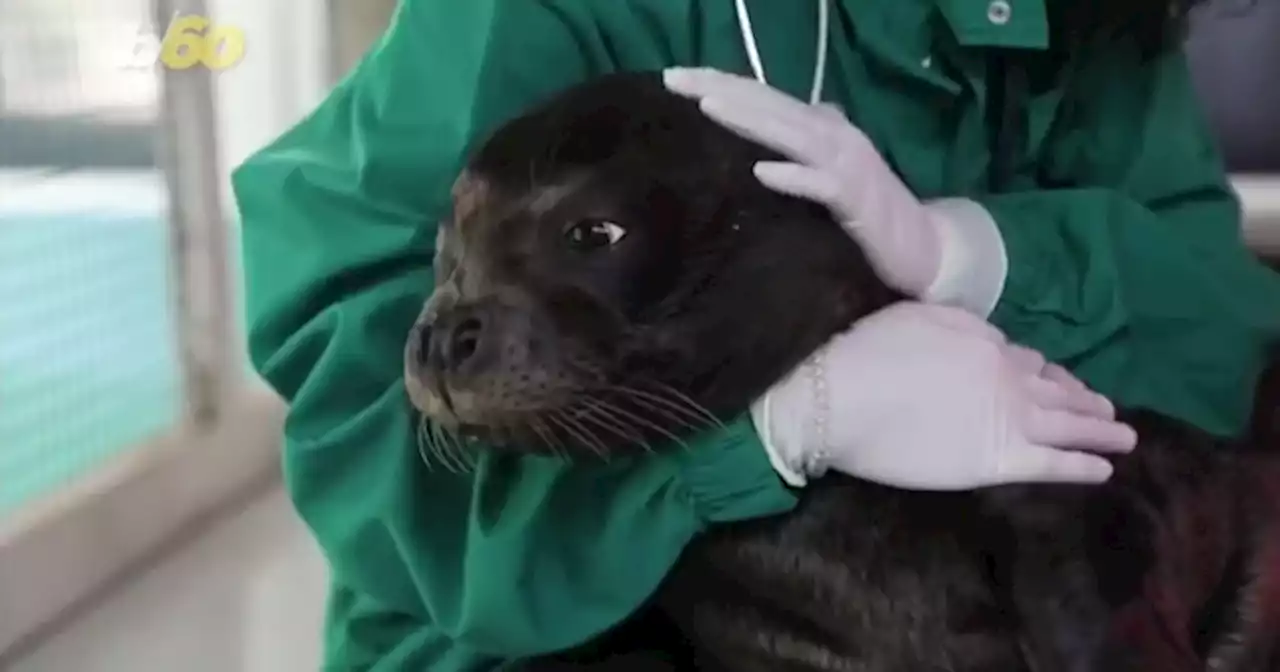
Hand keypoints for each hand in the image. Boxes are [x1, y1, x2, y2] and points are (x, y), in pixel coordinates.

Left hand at [664, 68, 1001, 311]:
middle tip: (674, 78)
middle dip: (722, 89)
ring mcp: (848, 168)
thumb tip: (781, 125)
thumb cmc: (872, 215)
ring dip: (751, 119)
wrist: (926, 250)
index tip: (674, 78)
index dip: (722, 83)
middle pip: (771, 106)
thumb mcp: (831, 173)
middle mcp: (835, 137)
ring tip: (708, 105)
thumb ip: (807, 145)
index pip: (765, 99)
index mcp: (822, 129)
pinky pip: (821, 186)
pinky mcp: (857, 202)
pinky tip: (761, 172)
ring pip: (792, 135)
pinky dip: (793, 177)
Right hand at [750, 302, 1137, 489]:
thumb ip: (960, 326)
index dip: (1044, 371)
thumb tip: (987, 339)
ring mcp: (1010, 419)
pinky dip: (1084, 465)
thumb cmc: (866, 353)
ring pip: (1068, 424)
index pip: (1025, 358)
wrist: (843, 399)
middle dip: (1085, 398)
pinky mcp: (1000, 460)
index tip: (1055, 379)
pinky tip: (1106, 469)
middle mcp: (1009, 377)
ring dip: (1101, 429)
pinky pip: (1055, 463)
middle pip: (1056, 389)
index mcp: (985, 341)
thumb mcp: (915, 316)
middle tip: (1107, 407)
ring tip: (1124, 435)